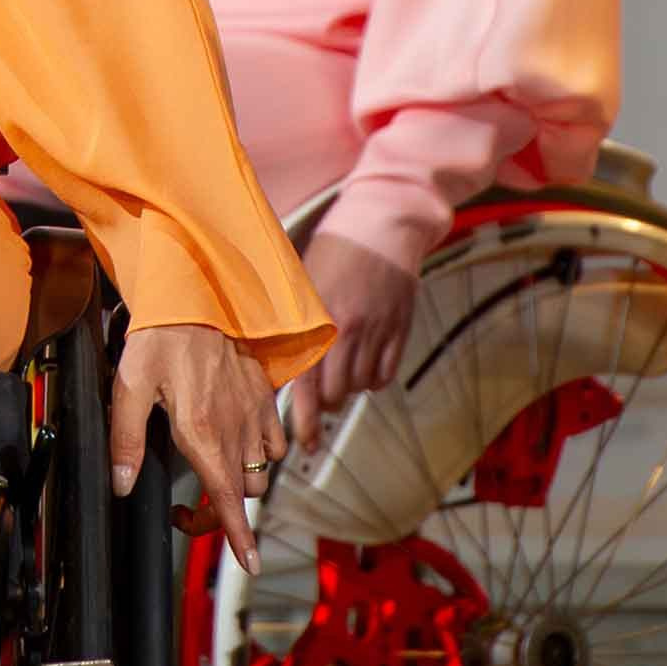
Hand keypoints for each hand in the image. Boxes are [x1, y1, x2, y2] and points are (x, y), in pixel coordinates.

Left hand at [110, 321, 286, 572]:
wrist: (196, 294)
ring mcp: (254, 413)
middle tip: (189, 510)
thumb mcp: (130, 386)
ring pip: (260, 472)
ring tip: (213, 477)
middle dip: (220, 514)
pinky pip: (275, 442)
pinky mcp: (264, 396)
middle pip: (241, 494)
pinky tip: (241, 445)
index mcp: (201, 433)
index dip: (239, 538)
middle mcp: (234, 429)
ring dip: (240, 485)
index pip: (228, 499)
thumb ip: (126, 439)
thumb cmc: (160, 336)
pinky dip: (264, 455)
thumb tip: (123, 484)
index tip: (250, 565)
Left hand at [288, 229, 419, 452]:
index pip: (306, 382)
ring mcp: (377, 331)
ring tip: (339, 379)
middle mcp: (348, 330)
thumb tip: (266, 355)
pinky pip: (384, 375)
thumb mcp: (302, 278)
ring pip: (359, 387)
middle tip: (317, 407)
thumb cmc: (334, 246)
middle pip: (334, 394)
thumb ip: (289, 319)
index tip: (303, 444)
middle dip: (323, 407)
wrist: (384, 221)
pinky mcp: (400, 329)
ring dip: (347, 392)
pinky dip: (372, 380)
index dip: (304, 420)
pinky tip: (363, 368)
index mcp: (317, 318)